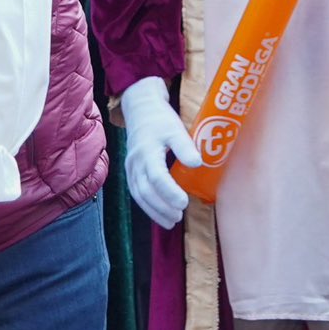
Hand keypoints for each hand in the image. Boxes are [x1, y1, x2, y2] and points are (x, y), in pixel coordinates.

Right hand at [119, 77, 198, 229]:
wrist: (140, 109)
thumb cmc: (160, 119)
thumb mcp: (175, 128)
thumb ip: (185, 146)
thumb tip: (197, 164)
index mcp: (147, 151)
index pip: (156, 177)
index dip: (169, 192)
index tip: (184, 202)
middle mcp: (135, 162)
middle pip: (145, 191)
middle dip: (162, 207)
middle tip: (179, 216)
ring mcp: (131, 167)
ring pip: (139, 195)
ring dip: (154, 210)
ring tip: (171, 221)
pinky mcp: (131, 171)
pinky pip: (136, 192)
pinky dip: (147, 205)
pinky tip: (160, 212)